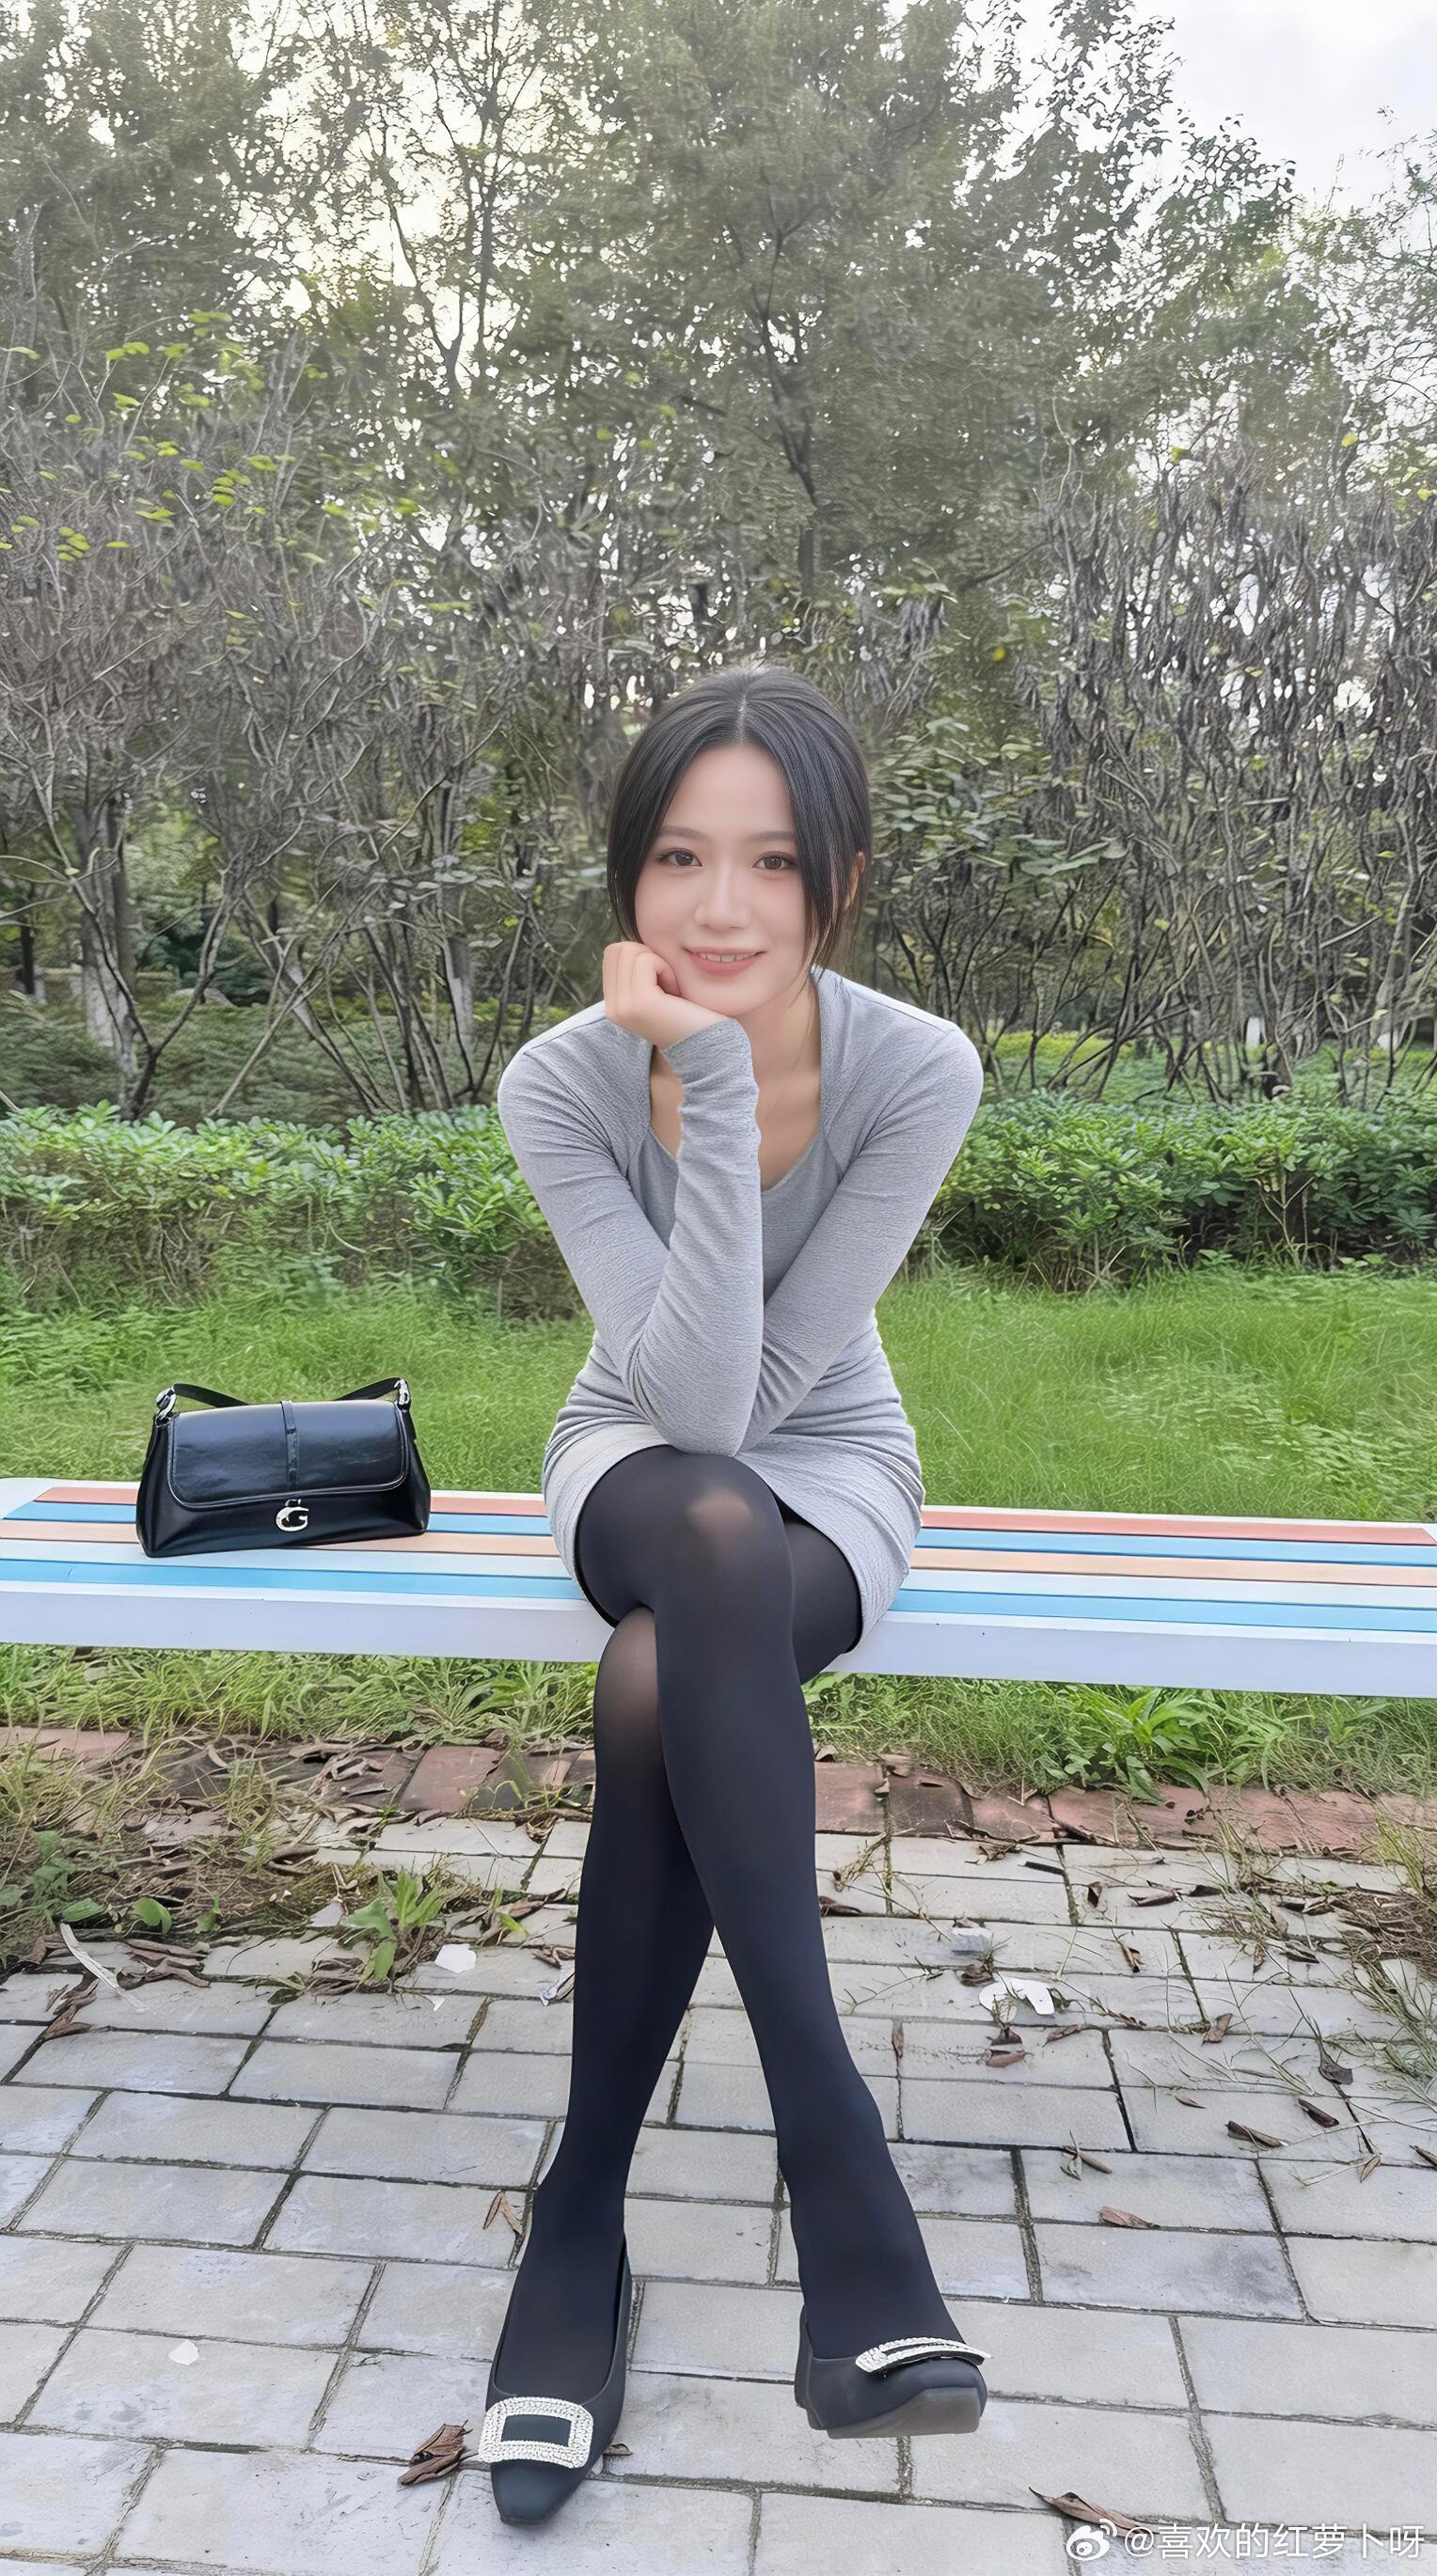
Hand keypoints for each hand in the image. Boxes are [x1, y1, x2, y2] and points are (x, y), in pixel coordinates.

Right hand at [601, 941, 728, 1051]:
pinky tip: (676, 993)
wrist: (709, 1047)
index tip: (661, 981)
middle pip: (618, 948)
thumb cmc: (691, 1013)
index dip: (641, 956)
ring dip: (658, 963)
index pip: (613, 953)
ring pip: (631, 951)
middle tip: (667, 984)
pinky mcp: (639, 1004)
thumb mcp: (657, 989)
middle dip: (647, 957)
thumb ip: (638, 970)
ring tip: (672, 991)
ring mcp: (623, 1007)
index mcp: (614, 1004)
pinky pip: (647, 961)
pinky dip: (666, 969)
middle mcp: (613, 1008)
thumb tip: (627, 938)